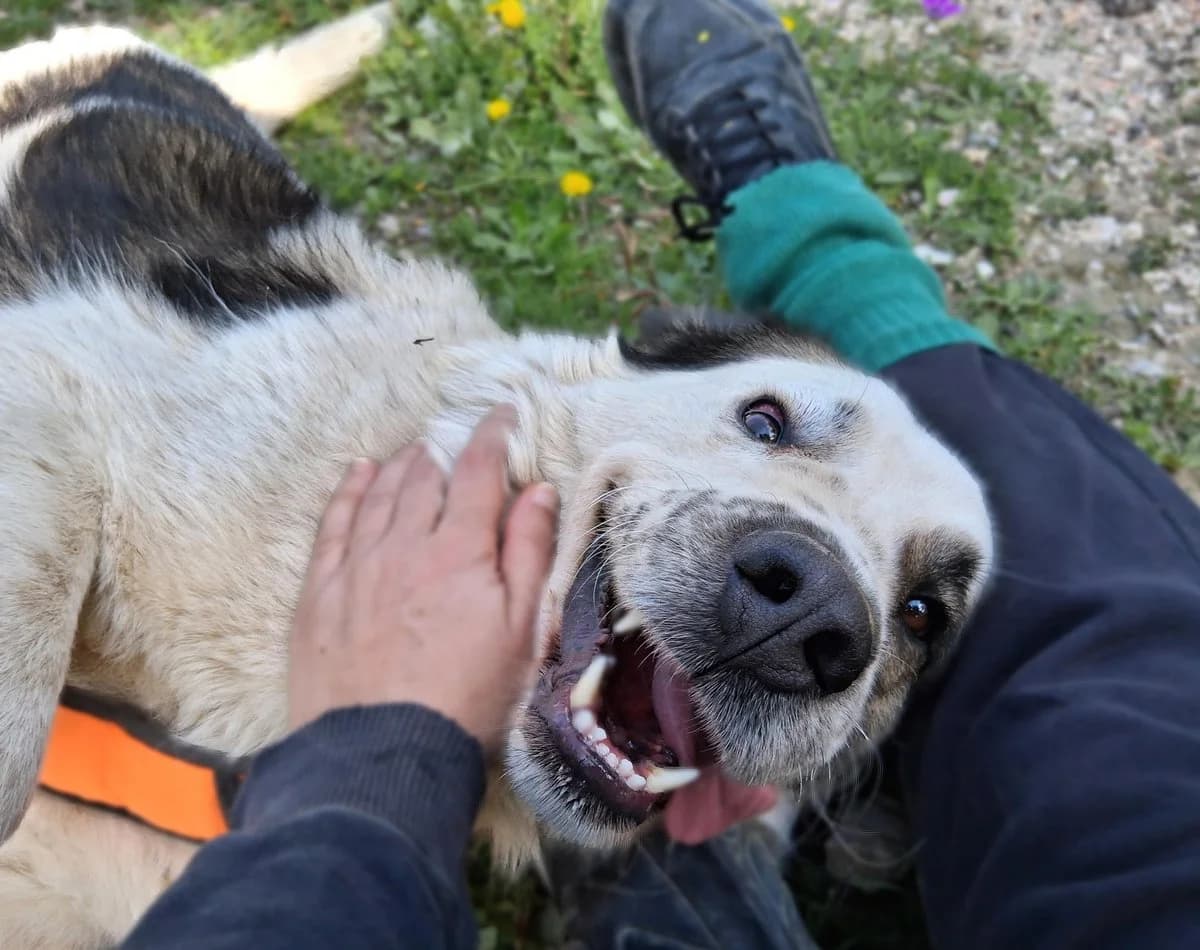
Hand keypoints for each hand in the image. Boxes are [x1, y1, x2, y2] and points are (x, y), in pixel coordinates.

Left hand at [287, 406, 558, 752]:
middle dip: (445, 450)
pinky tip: (357, 474)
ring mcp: (355, 565)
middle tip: (458, 445)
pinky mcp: (319, 591)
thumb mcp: (521, 631)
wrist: (383, 753)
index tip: (503, 416)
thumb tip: (537, 490)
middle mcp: (404, 544)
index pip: (477, 471)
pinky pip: (333, 523)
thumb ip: (528, 553)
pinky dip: (348, 491)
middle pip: (424, 475)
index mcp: (460, 551)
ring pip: (378, 492)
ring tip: (415, 452)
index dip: (492, 436)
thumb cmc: (468, 697)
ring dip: (400, 465)